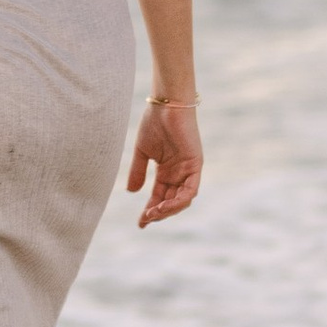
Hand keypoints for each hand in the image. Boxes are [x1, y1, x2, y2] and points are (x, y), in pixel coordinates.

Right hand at [128, 96, 201, 226]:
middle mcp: (179, 173)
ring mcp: (188, 170)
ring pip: (182, 200)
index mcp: (167, 171)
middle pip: (171, 201)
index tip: (140, 223)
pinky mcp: (196, 165)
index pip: (159, 196)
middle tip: (145, 219)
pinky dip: (179, 200)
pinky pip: (190, 190)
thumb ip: (138, 172)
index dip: (150, 210)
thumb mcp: (142, 152)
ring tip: (153, 213)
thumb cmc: (154, 122)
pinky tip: (165, 205)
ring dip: (168, 209)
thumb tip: (131, 193)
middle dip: (158, 213)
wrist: (166, 104)